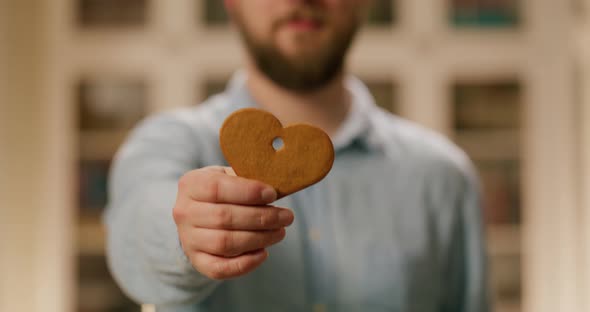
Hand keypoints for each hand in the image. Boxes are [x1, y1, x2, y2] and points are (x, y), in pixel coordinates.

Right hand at [173, 166, 293, 279]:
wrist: (199, 215)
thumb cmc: (222, 191)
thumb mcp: (229, 176)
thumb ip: (246, 179)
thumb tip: (275, 189)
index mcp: (191, 184)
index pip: (217, 188)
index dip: (248, 192)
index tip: (272, 195)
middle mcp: (184, 212)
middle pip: (224, 217)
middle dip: (261, 218)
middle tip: (286, 216)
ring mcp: (188, 238)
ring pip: (225, 243)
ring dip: (258, 239)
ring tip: (280, 232)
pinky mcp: (196, 260)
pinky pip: (220, 268)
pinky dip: (244, 264)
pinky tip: (263, 253)